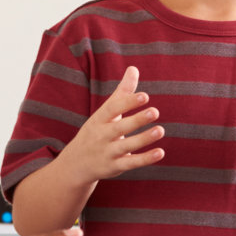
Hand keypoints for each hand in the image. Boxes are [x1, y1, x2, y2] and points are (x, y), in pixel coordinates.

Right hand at [49, 66, 165, 182]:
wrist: (75, 163)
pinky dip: (145, 159)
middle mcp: (101, 135)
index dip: (128, 102)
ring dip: (143, 139)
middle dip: (137, 120)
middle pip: (119, 127)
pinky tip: (160, 152)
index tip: (145, 96)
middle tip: (155, 111)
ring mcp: (107, 152)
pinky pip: (130, 163)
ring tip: (161, 130)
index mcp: (99, 119)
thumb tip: (134, 68)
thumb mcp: (105, 112)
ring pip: (126, 146)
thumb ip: (122, 92)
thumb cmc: (96, 131)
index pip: (112, 109)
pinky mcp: (114, 167)